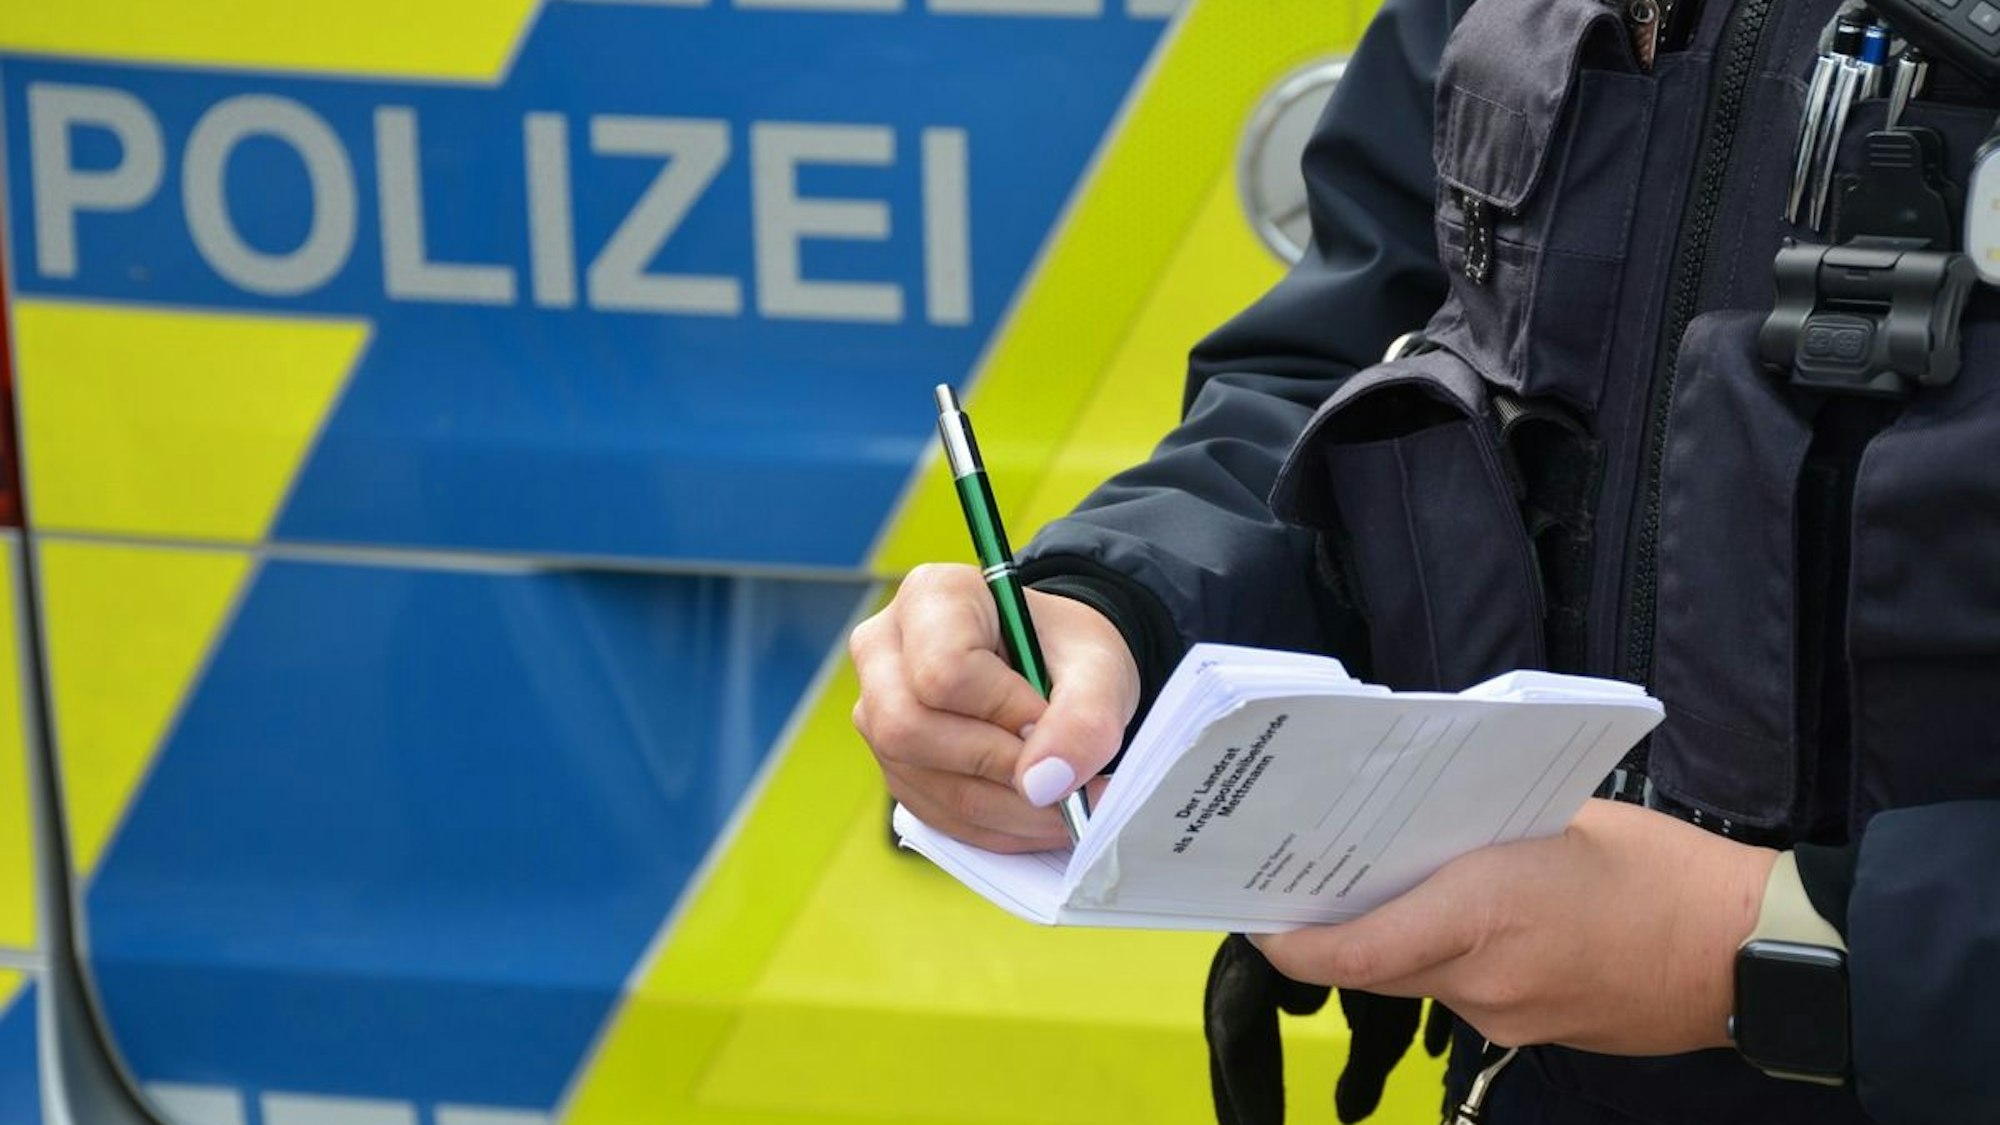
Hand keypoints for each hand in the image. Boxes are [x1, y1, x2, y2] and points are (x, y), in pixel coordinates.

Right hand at [849, 562, 1139, 851]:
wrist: (1057, 668)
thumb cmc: (1067, 651)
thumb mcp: (1098, 667)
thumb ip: (1085, 718)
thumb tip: (1044, 785)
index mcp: (930, 597)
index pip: (942, 671)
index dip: (1003, 710)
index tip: (1049, 716)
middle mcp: (884, 650)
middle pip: (908, 729)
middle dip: (998, 766)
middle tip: (1061, 776)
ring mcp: (878, 711)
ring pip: (923, 781)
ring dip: (1007, 809)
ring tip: (1067, 804)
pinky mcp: (894, 764)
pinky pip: (934, 814)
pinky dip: (996, 827)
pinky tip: (1038, 814)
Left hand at [1252, 799, 1776, 1054]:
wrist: (1748, 954)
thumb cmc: (1662, 869)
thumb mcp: (1558, 818)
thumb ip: (1476, 829)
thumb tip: (1415, 825)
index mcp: (1481, 914)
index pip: (1352, 948)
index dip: (1291, 939)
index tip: (1255, 916)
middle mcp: (1482, 981)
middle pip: (1371, 967)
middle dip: (1331, 931)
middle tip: (1302, 881)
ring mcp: (1509, 1019)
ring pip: (1414, 983)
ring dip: (1390, 943)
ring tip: (1376, 886)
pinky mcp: (1535, 1036)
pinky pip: (1462, 996)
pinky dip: (1443, 959)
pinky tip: (1455, 918)